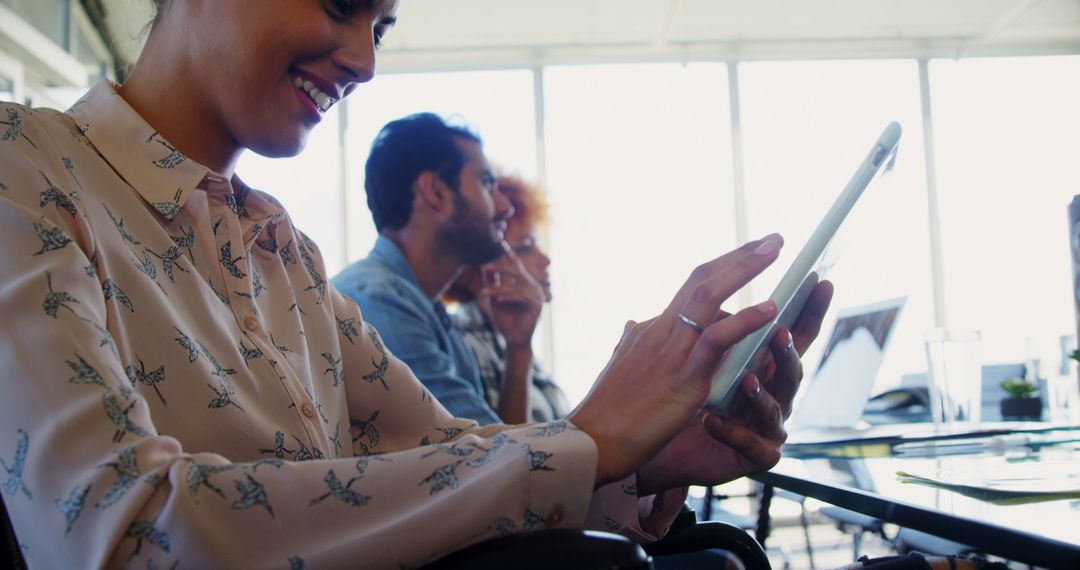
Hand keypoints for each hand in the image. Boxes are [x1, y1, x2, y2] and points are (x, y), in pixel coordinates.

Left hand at [480, 242, 544, 347]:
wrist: (513, 339)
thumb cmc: (504, 318)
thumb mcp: (493, 297)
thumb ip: (491, 281)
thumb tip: (483, 264)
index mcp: (522, 281)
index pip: (514, 263)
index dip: (507, 252)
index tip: (498, 239)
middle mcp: (531, 284)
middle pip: (517, 270)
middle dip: (500, 267)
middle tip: (485, 266)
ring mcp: (537, 294)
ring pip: (517, 284)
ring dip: (499, 288)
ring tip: (485, 292)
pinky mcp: (538, 304)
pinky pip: (522, 296)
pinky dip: (509, 297)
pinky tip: (498, 300)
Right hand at [568, 234, 786, 486]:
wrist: (590, 443)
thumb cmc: (605, 414)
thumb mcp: (619, 368)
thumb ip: (631, 343)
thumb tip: (632, 324)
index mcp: (650, 330)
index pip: (691, 288)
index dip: (722, 267)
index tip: (748, 253)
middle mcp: (660, 331)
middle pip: (702, 279)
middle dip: (740, 256)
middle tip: (773, 238)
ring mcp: (672, 351)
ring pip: (709, 295)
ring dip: (745, 268)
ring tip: (776, 248)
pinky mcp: (683, 377)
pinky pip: (716, 338)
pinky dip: (745, 319)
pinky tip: (771, 308)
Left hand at [636, 281, 832, 493]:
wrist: (668, 449)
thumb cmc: (690, 402)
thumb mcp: (701, 359)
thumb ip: (713, 330)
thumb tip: (707, 286)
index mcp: (764, 366)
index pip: (792, 334)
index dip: (808, 310)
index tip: (818, 280)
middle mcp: (773, 394)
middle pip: (792, 369)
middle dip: (787, 351)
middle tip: (778, 333)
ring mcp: (767, 426)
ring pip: (774, 408)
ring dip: (760, 393)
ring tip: (745, 380)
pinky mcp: (755, 455)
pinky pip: (748, 444)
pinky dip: (731, 431)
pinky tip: (713, 421)